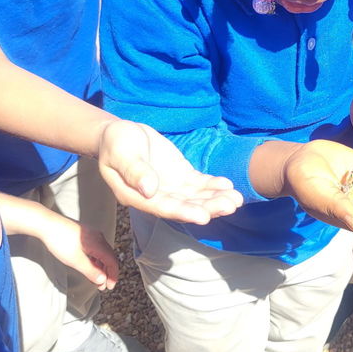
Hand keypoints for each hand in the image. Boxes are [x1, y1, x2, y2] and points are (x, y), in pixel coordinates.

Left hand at [40, 216, 118, 290]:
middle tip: (103, 286)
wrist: (48, 224)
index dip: (113, 275)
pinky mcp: (85, 234)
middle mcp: (98, 237)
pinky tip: (90, 265)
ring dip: (101, 267)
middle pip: (109, 257)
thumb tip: (102, 280)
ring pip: (103, 253)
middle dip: (107, 273)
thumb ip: (91, 271)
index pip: (112, 262)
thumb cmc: (60, 241)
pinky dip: (96, 259)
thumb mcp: (75, 260)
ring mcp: (92, 234)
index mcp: (98, 244)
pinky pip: (96, 248)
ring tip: (95, 278)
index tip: (110, 286)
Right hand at [97, 121, 242, 223]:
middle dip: (208, 207)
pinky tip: (228, 185)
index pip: (164, 207)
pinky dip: (213, 185)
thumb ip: (135, 171)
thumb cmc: (116, 143)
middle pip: (185, 206)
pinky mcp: (180, 176)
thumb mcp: (121, 153)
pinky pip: (198, 184)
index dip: (184, 212)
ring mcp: (170, 187)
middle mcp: (156, 197)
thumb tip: (149, 190)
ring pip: (195, 197)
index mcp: (137, 196)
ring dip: (215, 199)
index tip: (204, 217)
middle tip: (230, 206)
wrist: (121, 134)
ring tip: (236, 199)